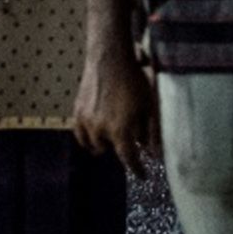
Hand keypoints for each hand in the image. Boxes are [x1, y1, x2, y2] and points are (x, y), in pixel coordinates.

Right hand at [73, 38, 160, 167]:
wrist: (110, 58)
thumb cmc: (134, 80)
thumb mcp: (151, 106)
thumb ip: (153, 133)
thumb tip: (155, 153)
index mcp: (120, 131)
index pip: (128, 159)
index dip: (137, 169)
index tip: (142, 175)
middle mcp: (100, 130)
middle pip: (112, 151)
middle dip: (122, 148)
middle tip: (132, 137)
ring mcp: (86, 122)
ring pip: (94, 145)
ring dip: (105, 143)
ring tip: (114, 132)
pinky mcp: (77, 113)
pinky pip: (80, 135)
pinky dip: (88, 138)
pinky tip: (96, 134)